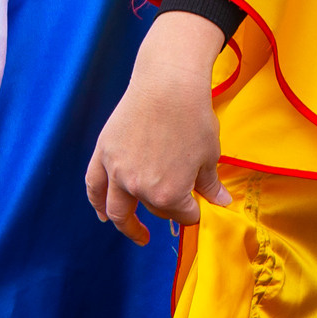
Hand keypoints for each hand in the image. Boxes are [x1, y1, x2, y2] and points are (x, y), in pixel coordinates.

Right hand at [86, 11, 235, 243]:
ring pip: (117, 209)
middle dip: (169, 210)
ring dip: (126, 225)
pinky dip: (97, 203)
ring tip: (137, 233)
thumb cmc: (194, 118)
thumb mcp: (209, 155)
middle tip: (176, 207)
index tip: (198, 207)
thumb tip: (222, 203)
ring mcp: (117, 171)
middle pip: (155, 209)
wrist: (168, 84)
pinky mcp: (103, 154)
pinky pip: (94, 186)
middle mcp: (139, 187)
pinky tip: (103, 215)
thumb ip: (210, 184)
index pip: (183, 215)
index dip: (193, 213)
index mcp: (169, 193)